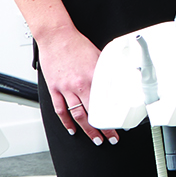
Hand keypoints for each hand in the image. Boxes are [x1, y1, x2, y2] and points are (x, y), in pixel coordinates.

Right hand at [35, 27, 113, 144]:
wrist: (56, 37)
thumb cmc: (77, 45)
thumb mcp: (100, 57)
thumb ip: (108, 71)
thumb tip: (121, 79)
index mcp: (93, 77)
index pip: (105, 104)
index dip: (113, 117)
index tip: (120, 125)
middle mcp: (79, 85)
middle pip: (92, 114)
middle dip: (102, 129)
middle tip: (110, 138)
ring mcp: (65, 89)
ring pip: (76, 115)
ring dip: (86, 130)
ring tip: (95, 139)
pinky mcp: (54, 89)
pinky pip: (60, 110)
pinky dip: (66, 122)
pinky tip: (72, 129)